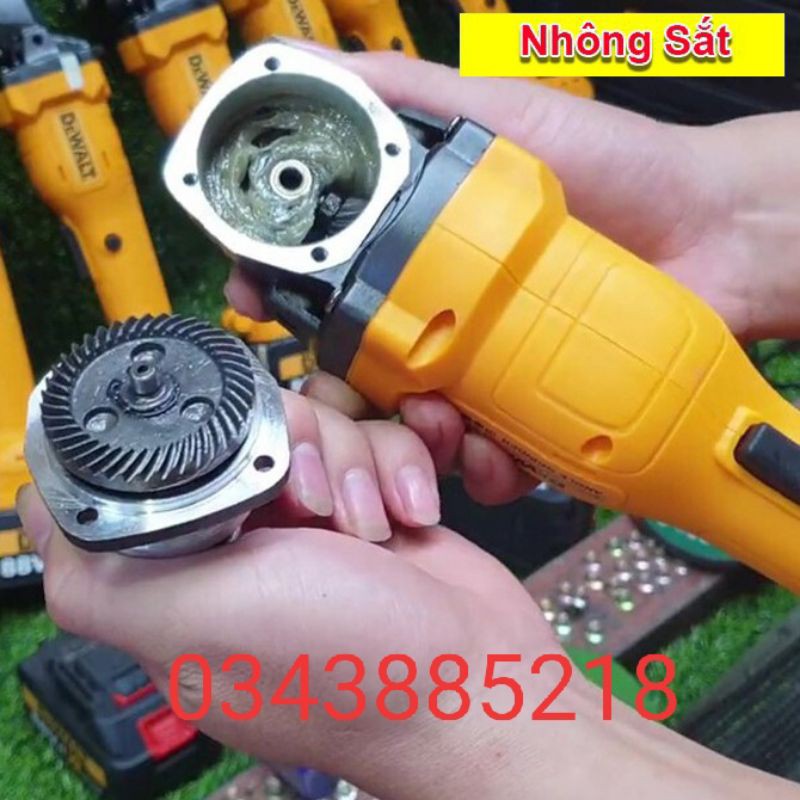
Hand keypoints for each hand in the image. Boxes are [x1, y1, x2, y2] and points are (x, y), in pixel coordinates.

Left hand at [18, 391, 798, 799]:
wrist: (475, 675)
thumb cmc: (347, 663)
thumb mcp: (197, 622)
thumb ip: (100, 572)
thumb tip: (45, 509)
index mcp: (192, 565)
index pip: (169, 459)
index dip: (203, 446)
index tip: (247, 472)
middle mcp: (251, 537)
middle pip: (252, 424)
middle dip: (296, 453)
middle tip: (318, 510)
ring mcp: (318, 517)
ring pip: (320, 420)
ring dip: (357, 463)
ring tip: (375, 528)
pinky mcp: (375, 499)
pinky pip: (374, 435)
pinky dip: (399, 466)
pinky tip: (412, 516)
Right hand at [226, 49, 799, 505]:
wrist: (708, 231)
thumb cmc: (612, 169)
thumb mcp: (499, 116)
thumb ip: (405, 98)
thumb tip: (305, 68)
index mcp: (422, 259)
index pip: (333, 288)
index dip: (289, 299)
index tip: (258, 303)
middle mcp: (446, 318)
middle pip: (365, 375)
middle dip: (348, 398)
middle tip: (361, 394)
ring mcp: (489, 369)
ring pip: (420, 429)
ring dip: (416, 442)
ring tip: (445, 426)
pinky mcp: (534, 411)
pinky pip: (491, 459)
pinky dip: (487, 468)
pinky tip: (499, 450)